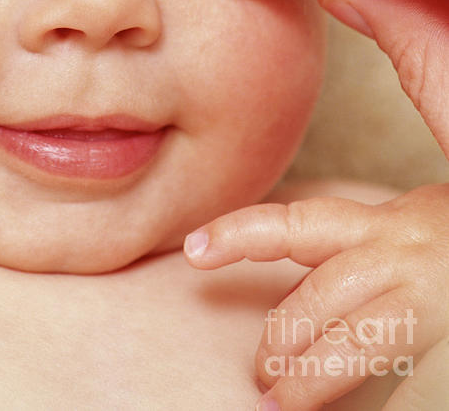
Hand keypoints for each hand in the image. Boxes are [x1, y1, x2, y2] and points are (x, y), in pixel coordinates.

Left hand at [183, 184, 448, 409]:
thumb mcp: (415, 226)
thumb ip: (358, 247)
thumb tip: (301, 292)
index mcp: (386, 225)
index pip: (297, 226)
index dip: (240, 234)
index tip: (194, 250)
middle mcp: (405, 257)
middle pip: (315, 302)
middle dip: (280, 345)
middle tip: (264, 378)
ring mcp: (433, 304)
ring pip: (352, 347)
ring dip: (310, 384)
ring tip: (284, 405)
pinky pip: (407, 384)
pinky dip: (376, 402)